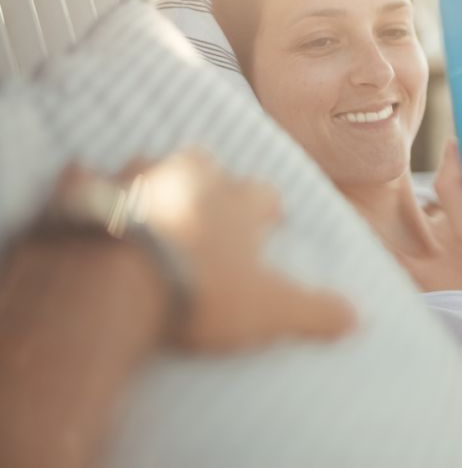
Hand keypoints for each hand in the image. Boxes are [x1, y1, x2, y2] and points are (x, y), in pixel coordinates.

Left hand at [58, 150, 356, 351]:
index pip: (265, 195)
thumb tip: (360, 318)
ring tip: (156, 199)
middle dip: (212, 178)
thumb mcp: (270, 311)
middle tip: (212, 199)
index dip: (270, 209)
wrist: (110, 284)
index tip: (272, 220)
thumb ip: (317, 312)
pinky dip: (86, 183)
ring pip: (150, 163)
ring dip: (155, 178)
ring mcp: (132, 179)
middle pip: (207, 164)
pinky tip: (86, 191)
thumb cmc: (197, 292)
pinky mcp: (81, 192)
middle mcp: (188, 178)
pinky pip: (82, 176)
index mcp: (237, 203)